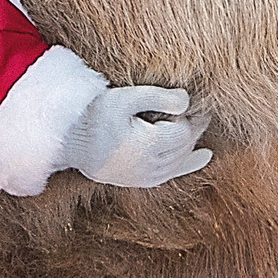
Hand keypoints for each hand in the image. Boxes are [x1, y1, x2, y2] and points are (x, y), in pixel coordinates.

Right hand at [61, 83, 210, 190]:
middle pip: (186, 145)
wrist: (72, 145)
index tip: (185, 101)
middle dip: (191, 127)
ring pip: (182, 159)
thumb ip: (158, 96)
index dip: (189, 115)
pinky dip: (191, 163)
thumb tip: (188, 101)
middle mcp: (152, 167)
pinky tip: (205, 155)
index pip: (185, 130)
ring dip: (188, 141)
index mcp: (149, 146)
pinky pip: (175, 173)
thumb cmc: (96, 117)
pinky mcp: (144, 181)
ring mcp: (148, 177)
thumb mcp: (124, 99)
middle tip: (189, 108)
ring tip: (189, 122)